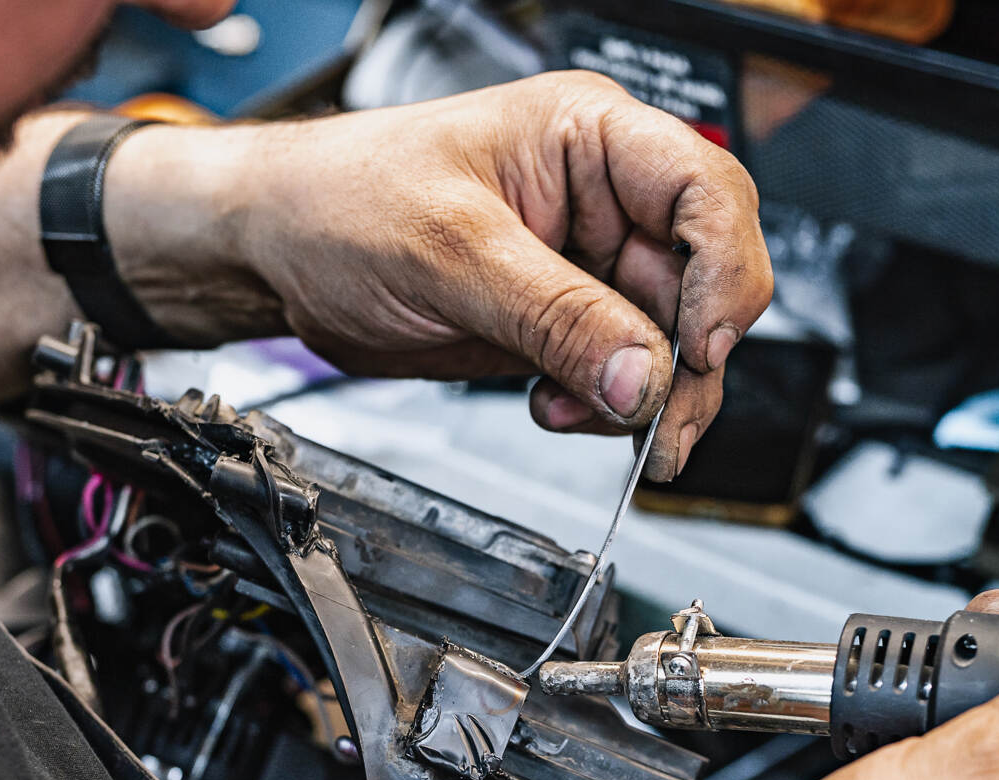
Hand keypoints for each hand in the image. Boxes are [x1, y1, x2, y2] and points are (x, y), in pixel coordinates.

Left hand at [220, 72, 772, 479]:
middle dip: (687, 360)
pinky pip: (621, 375)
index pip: (708, 192)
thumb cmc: (337, 200)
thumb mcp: (449, 251)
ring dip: (647, 397)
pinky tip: (559, 410)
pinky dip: (607, 409)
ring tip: (593, 423)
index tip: (700, 346)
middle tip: (658, 424)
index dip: (724, 273)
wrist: (274, 252)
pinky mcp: (563, 324)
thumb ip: (555, 315)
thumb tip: (643, 375)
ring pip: (670, 342)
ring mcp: (587, 265)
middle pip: (703, 281)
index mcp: (590, 136)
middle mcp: (604, 197)